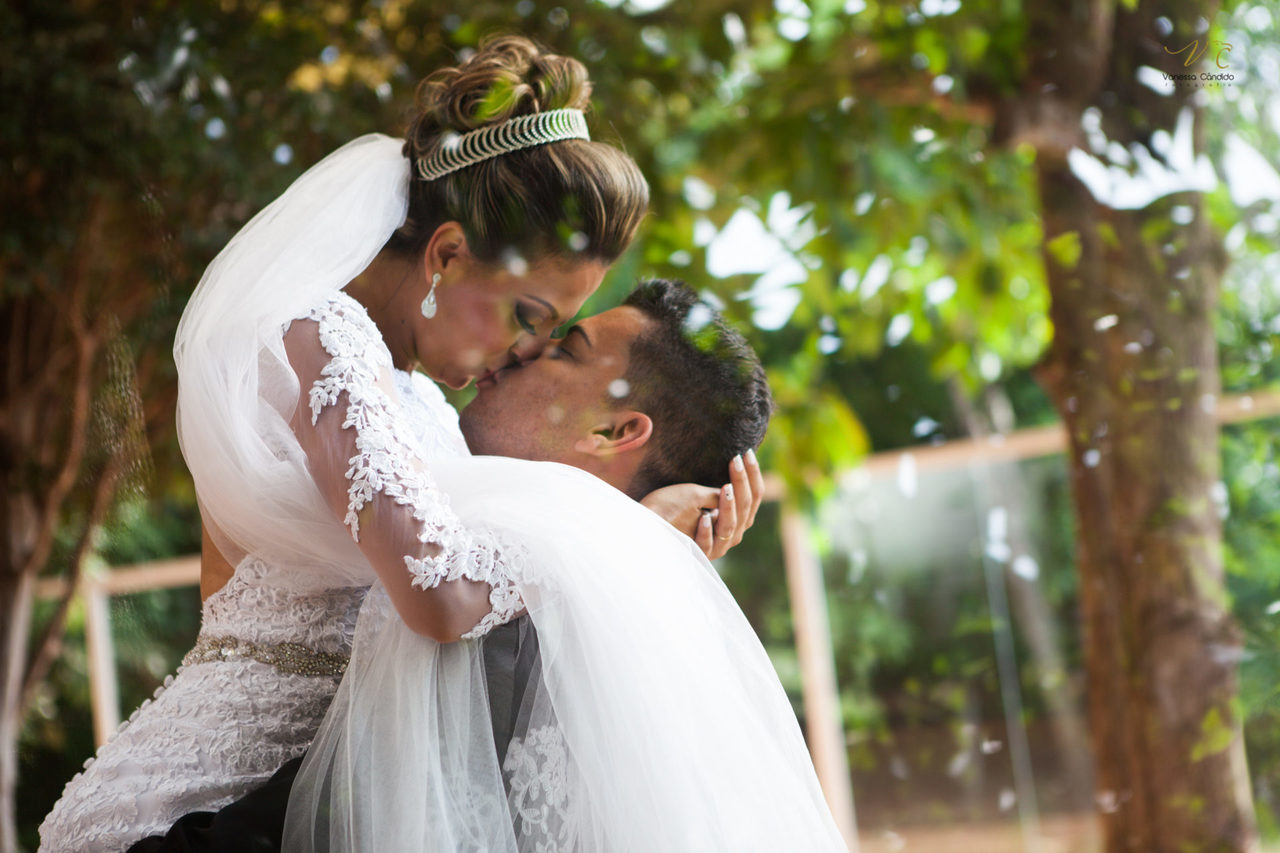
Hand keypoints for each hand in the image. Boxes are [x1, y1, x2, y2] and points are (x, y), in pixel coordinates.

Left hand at [640, 449, 764, 559]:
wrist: (651, 528)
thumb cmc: (673, 508)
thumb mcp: (698, 496)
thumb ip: (718, 492)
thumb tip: (735, 472)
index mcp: (736, 518)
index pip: (753, 496)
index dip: (753, 475)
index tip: (747, 453)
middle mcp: (731, 534)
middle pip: (746, 508)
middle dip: (742, 483)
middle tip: (736, 460)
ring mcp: (717, 546)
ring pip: (730, 525)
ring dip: (729, 507)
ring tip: (726, 488)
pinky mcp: (699, 553)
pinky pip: (707, 544)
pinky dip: (706, 531)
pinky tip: (703, 518)